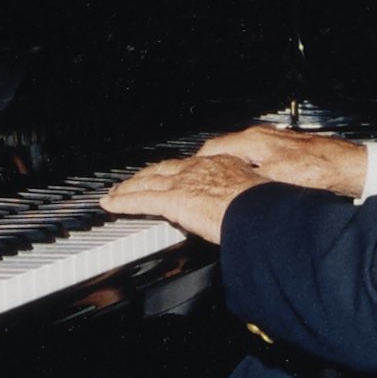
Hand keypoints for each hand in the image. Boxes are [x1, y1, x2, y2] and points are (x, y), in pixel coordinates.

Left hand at [100, 154, 268, 243]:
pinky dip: (122, 202)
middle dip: (147, 175)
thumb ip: (242, 200)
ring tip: (116, 191)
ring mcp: (184, 182)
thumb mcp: (256, 196)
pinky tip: (110, 204)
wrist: (261, 210)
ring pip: (148, 182)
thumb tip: (245, 212)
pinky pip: (140, 199)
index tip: (171, 174)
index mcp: (223, 164)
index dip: (177, 171)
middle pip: (165, 169)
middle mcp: (200, 168)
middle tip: (133, 179)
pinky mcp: (172, 200)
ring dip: (129, 187)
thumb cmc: (266, 206)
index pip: (192, 166)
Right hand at [194, 125, 367, 196]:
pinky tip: (242, 178)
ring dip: (221, 164)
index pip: (212, 150)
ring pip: (235, 151)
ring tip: (210, 180)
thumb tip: (227, 190)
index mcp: (253, 141)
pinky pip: (249, 155)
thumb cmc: (317, 170)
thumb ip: (249, 183)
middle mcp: (259, 136)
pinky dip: (239, 165)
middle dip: (204, 164)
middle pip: (220, 148)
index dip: (195, 165)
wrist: (348, 165)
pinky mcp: (282, 148)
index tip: (183, 175)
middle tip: (191, 178)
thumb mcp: (277, 181)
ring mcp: (271, 140)